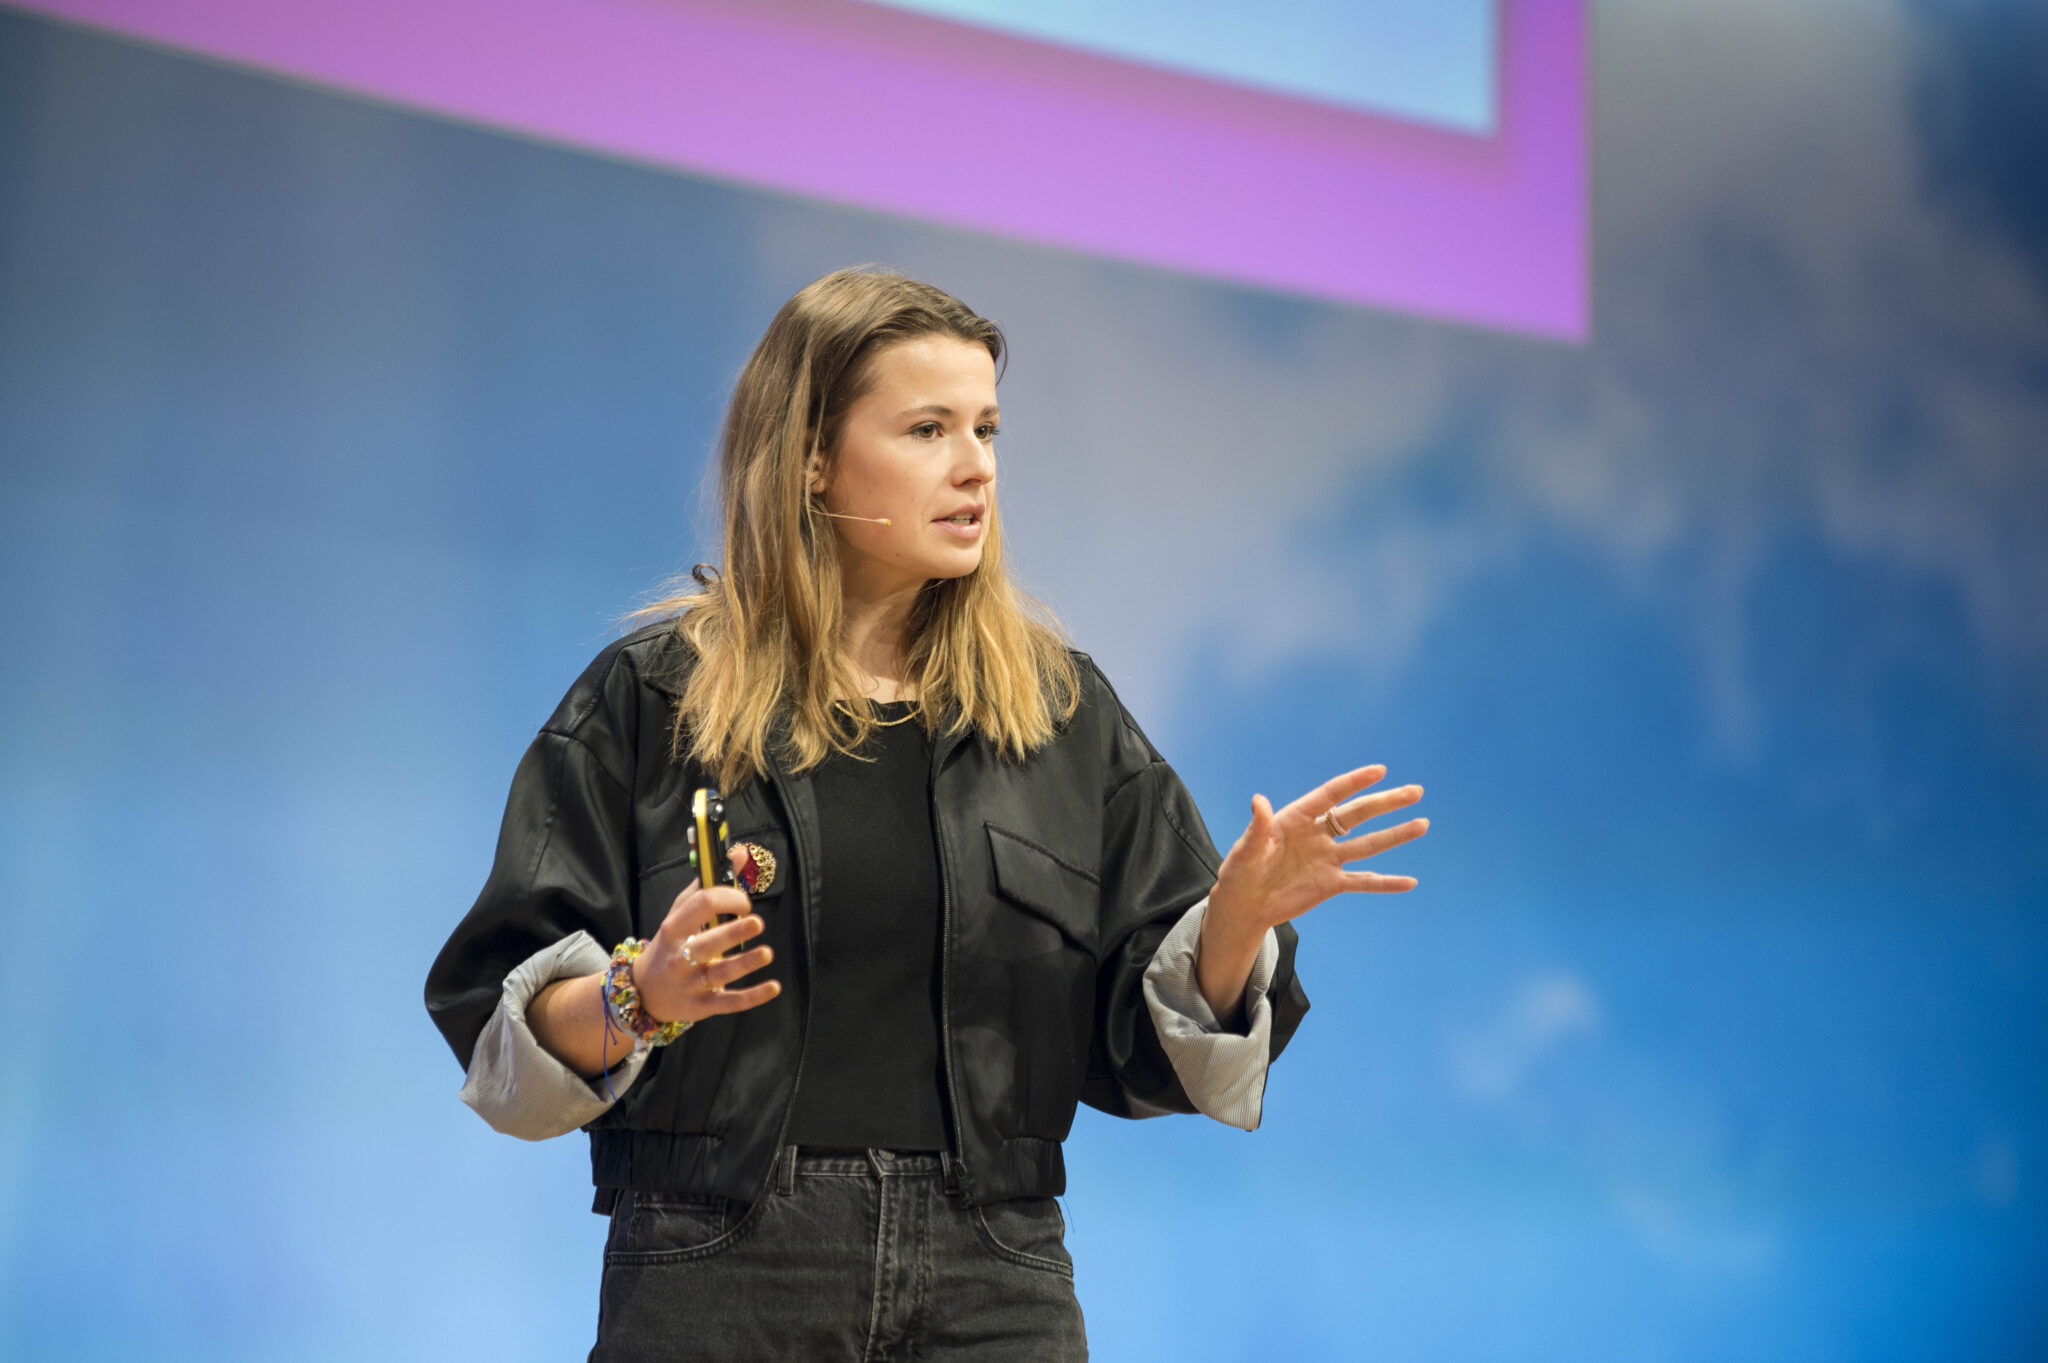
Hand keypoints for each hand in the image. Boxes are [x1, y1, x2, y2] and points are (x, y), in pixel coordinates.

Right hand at [631, 854, 782, 1024]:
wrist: (644, 993)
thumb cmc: (670, 945)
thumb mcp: (679, 915)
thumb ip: (707, 886)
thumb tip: (739, 854)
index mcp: (673, 930)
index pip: (699, 907)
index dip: (725, 898)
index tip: (744, 901)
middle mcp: (680, 958)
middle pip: (707, 943)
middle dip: (732, 933)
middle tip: (756, 922)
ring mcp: (691, 984)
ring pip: (720, 974)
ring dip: (745, 964)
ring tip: (767, 953)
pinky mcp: (704, 1006)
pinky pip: (730, 1003)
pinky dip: (753, 997)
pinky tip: (773, 987)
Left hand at [1196, 765, 1426, 1017]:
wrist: (1244, 906)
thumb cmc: (1239, 872)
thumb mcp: (1245, 850)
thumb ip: (1258, 827)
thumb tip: (1259, 802)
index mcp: (1296, 818)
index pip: (1330, 795)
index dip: (1354, 782)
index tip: (1380, 771)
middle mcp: (1317, 835)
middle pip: (1357, 814)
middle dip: (1386, 802)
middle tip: (1416, 791)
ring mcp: (1327, 859)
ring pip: (1367, 844)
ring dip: (1395, 835)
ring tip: (1422, 824)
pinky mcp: (1331, 884)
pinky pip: (1363, 882)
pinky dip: (1386, 883)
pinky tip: (1410, 881)